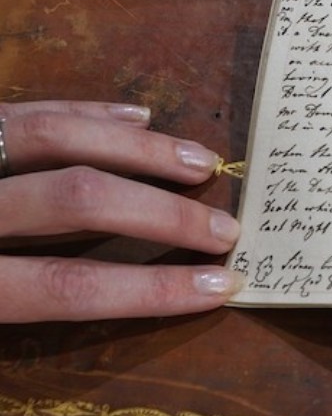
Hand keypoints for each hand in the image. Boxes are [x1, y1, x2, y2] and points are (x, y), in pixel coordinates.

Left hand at [0, 100, 243, 322]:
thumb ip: (13, 304)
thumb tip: (107, 296)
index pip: (68, 285)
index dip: (150, 287)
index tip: (219, 284)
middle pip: (78, 200)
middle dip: (164, 213)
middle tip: (225, 227)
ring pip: (55, 138)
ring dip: (140, 150)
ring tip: (201, 162)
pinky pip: (28, 111)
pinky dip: (88, 112)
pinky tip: (138, 118)